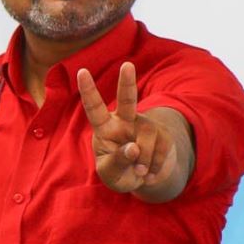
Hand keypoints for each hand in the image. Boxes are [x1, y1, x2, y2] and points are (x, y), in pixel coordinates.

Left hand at [77, 62, 184, 196]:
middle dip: (127, 83)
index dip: (88, 91)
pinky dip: (155, 167)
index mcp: (104, 128)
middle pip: (127, 100)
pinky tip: (150, 173)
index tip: (82, 72)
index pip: (94, 109)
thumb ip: (117, 161)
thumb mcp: (110, 173)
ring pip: (146, 137)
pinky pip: (161, 148)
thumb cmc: (118, 172)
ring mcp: (144, 125)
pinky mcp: (162, 133)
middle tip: (127, 65)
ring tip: (140, 174)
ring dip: (144, 162)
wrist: (143, 178)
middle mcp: (124, 121)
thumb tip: (134, 148)